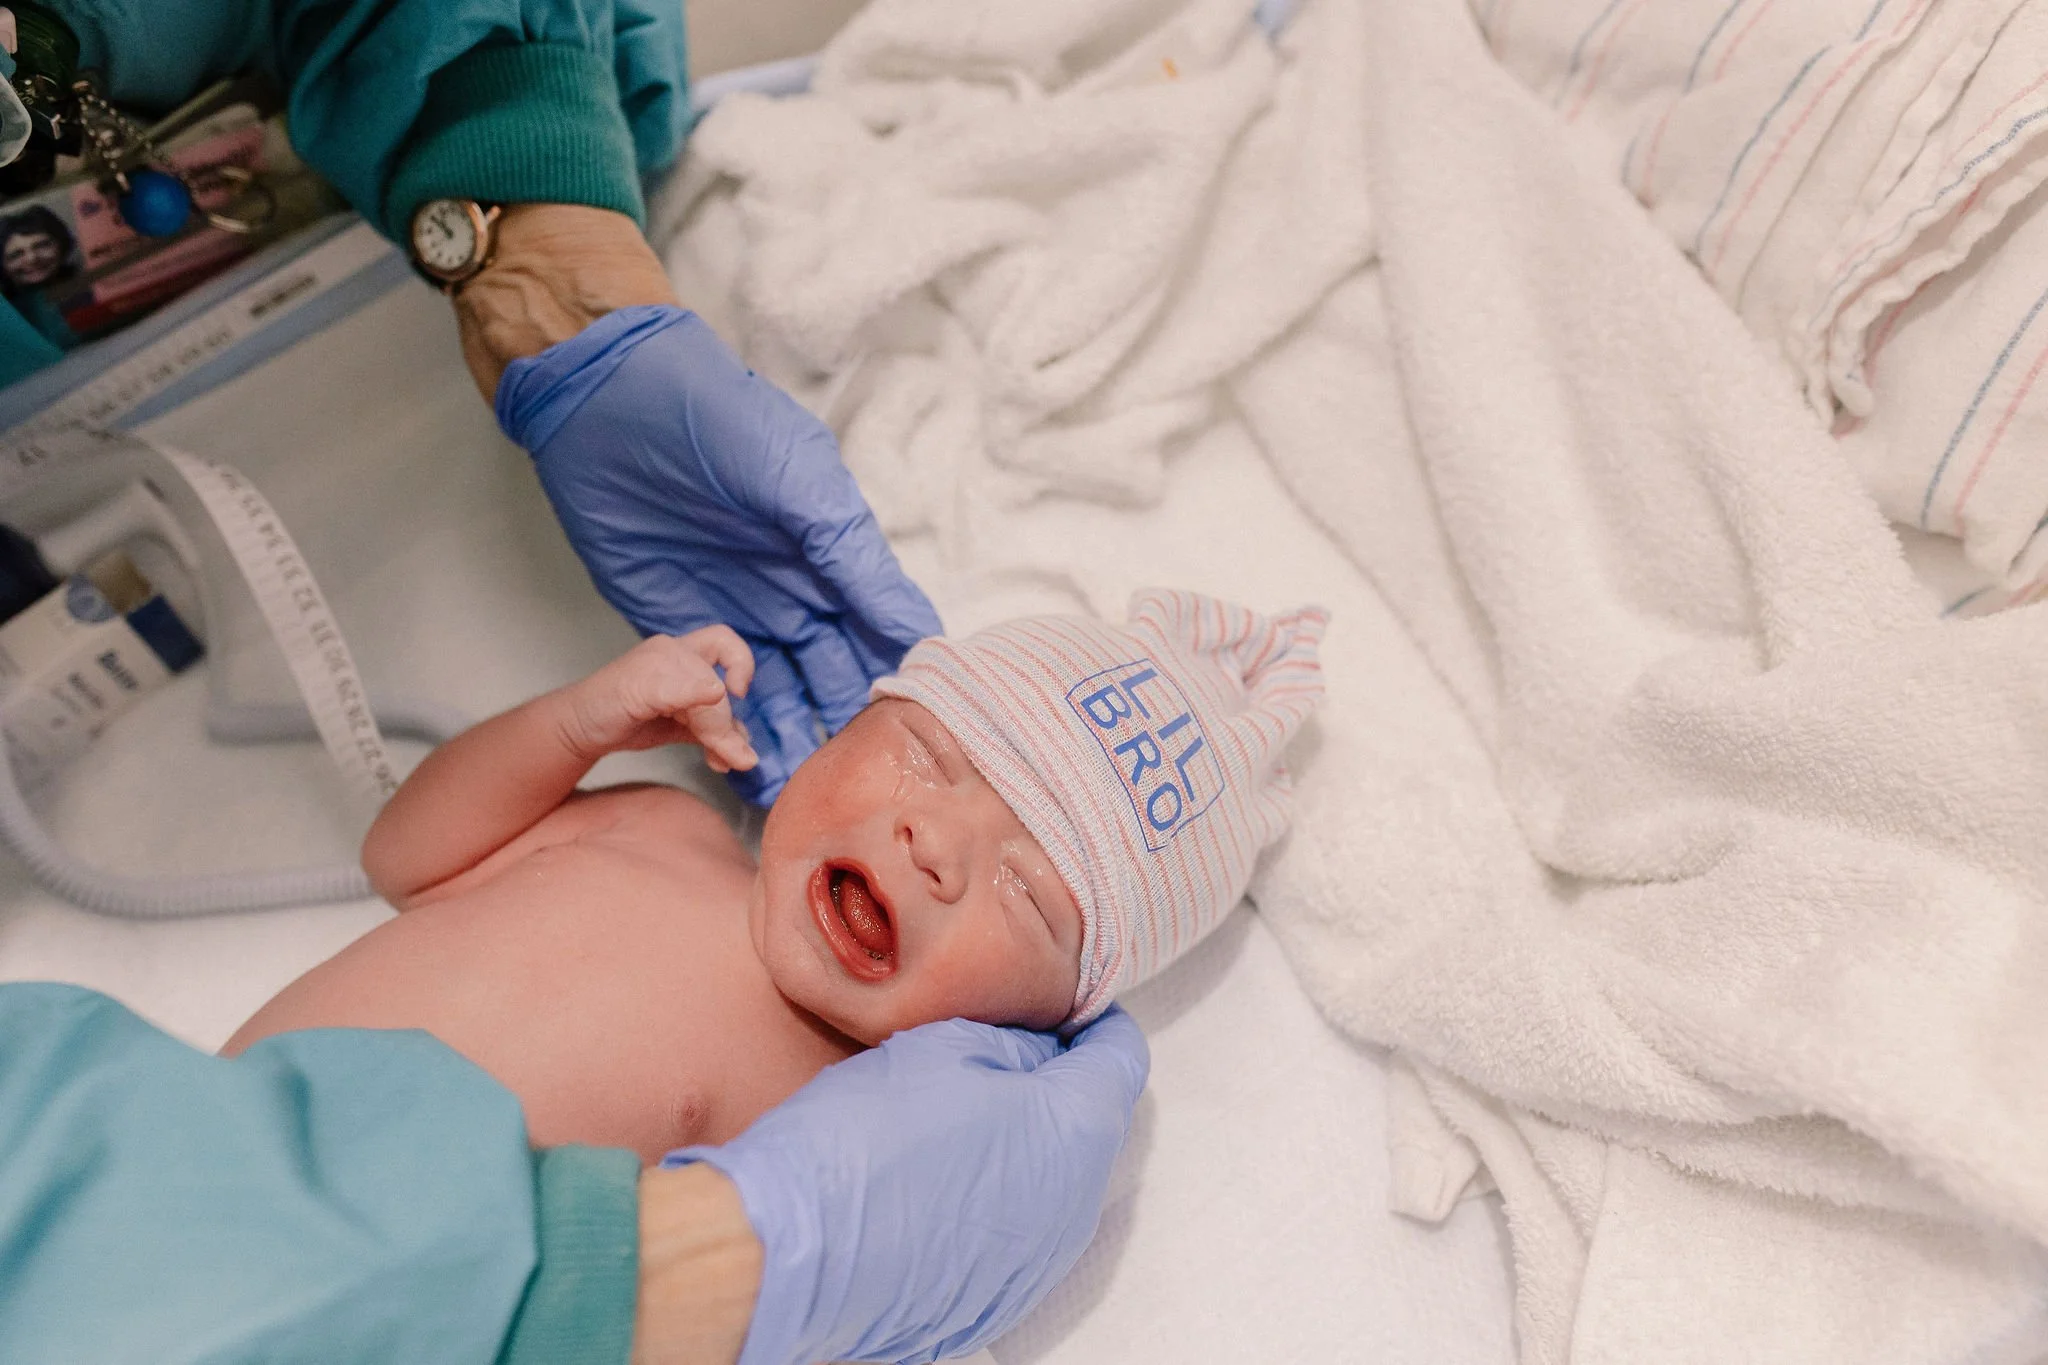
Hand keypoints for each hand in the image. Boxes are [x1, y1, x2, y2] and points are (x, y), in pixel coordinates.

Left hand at [494, 305, 942, 806]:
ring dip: (793, 744)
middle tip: (860, 788)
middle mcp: (793, 593)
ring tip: (807, 797)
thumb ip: (852, 559)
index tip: (919, 739)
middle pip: (834, 678)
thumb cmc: (714, 420)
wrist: (602, 400)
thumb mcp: (799, 482)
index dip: (899, 683)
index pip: (881, 634)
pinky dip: (728, 737)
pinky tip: (748, 775)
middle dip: (847, 731)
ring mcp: (735, 615)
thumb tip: (918, 630)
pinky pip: (708, 698)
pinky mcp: (673, 631)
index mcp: (832, 557)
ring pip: (778, 699)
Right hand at [664, 1006, 1149, 1364]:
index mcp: (1078, 1134)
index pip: (1121, 1057)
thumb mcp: (947, 1048)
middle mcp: (1076, 1208)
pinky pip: (1016, 1232)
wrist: (791, 1250)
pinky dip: (993, 1198)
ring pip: (1055, 1181)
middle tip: (997, 1046)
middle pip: (1090, 1122)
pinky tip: (935, 1178)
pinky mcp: (995, 1300)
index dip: (1093, 1017)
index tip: (1063, 1000)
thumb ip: (1018, 1041)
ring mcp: (1037, 1264)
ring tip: (956, 1114)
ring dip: (1025, 1143)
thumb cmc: (866, 1139)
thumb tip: (1045, 1046)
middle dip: (1056, 1081)